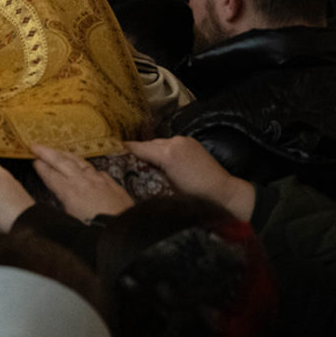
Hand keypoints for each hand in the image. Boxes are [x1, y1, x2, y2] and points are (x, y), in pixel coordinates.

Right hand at [32, 145, 134, 221]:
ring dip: (66, 155)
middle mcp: (83, 182)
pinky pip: (97, 171)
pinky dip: (88, 167)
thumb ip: (62, 212)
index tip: (33, 160)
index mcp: (70, 193)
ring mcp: (99, 181)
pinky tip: (86, 167)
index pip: (51, 176)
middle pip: (62, 162)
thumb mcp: (72, 226)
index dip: (41, 167)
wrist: (125, 230)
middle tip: (35, 145)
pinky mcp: (113, 184)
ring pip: (80, 162)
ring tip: (58, 151)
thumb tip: (53, 212)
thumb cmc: (96, 233)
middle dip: (47, 153)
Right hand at [124, 136, 256, 220]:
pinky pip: (170, 143)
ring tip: (144, 162)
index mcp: (167, 154)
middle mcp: (174, 142)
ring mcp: (183, 140)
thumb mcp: (166, 187)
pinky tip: (162, 160)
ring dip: (152, 150)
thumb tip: (135, 166)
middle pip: (148, 144)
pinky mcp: (191, 141)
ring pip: (159, 143)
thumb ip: (150, 171)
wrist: (223, 193)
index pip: (138, 148)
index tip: (112, 153)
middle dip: (138, 151)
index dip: (124, 151)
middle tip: (126, 161)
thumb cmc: (194, 196)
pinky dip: (164, 150)